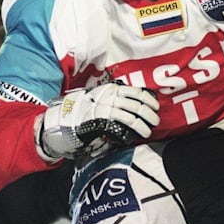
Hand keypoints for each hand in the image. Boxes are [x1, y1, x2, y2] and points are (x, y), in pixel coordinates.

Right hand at [36, 83, 160, 159]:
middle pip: (136, 104)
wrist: (68, 119)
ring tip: (148, 131)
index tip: (156, 106)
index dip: (148, 99)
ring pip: (131, 115)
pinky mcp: (101, 119)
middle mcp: (109, 96)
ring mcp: (105, 107)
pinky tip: (137, 134)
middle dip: (149, 113)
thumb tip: (138, 105)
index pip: (135, 91)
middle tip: (155, 121)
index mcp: (111, 89)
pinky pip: (121, 123)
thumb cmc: (88, 110)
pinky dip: (132, 129)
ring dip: (143, 124)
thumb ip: (117, 99)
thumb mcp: (102, 98)